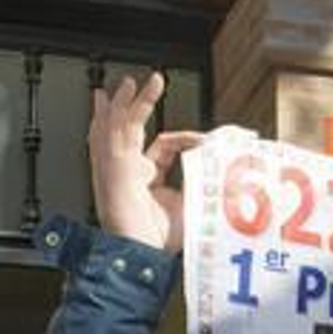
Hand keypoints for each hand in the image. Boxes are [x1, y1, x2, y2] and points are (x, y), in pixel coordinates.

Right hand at [89, 73, 202, 251]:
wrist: (138, 252)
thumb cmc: (158, 240)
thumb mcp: (188, 205)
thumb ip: (201, 184)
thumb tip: (221, 167)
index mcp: (144, 182)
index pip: (163, 148)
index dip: (186, 139)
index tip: (208, 139)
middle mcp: (127, 172)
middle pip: (131, 130)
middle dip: (138, 106)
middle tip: (146, 84)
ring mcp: (116, 168)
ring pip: (121, 125)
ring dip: (132, 101)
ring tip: (143, 81)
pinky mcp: (111, 165)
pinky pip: (115, 130)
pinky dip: (121, 110)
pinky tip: (125, 93)